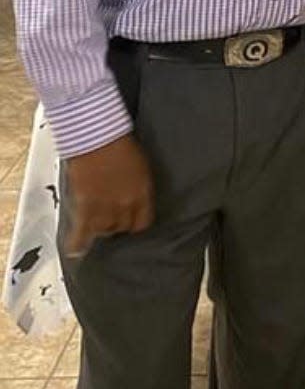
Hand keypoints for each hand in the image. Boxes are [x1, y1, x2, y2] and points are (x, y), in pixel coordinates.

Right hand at [64, 134, 153, 256]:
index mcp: (143, 195)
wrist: (97, 137)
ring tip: (96, 223)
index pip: (143, 223)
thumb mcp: (140, 168)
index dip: (135, 224)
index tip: (131, 223)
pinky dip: (78, 243)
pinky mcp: (86, 208)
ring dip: (100, 227)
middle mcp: (126, 206)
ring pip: (104, 231)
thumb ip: (138, 187)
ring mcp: (105, 209)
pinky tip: (76, 251)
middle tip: (111, 220)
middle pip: (123, 228)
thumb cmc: (119, 145)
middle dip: (118, 225)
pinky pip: (82, 233)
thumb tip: (134, 198)